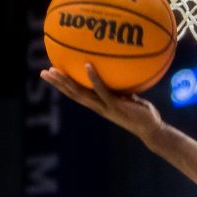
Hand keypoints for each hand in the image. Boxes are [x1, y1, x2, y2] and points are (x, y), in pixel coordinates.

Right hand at [41, 65, 163, 140]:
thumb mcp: (127, 99)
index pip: (77, 95)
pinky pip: (102, 90)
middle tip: (43, 73)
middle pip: (73, 94)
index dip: (64, 87)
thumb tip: (117, 75)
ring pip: (81, 93)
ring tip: (54, 70)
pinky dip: (94, 78)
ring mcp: (106, 107)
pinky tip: (87, 65)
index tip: (52, 76)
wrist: (152, 130)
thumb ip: (119, 90)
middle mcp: (99, 107)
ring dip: (66, 81)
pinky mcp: (116, 105)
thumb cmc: (142, 114)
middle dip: (57, 84)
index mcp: (99, 105)